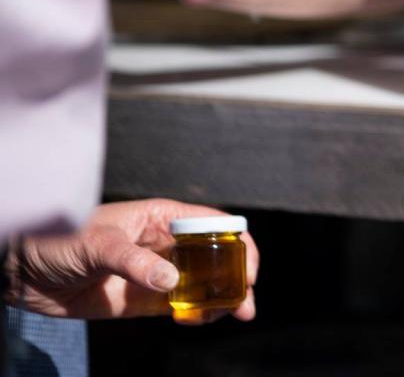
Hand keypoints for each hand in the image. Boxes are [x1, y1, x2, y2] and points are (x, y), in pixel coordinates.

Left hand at [3, 199, 258, 324]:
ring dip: (223, 298)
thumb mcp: (97, 245)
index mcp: (161, 218)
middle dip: (237, 275)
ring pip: (203, 284)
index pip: (213, 225)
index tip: (247, 266)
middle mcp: (165, 244)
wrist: (22, 273)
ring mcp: (155, 273)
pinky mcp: (143, 300)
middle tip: (246, 299)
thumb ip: (134, 262)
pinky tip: (201, 320)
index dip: (237, 242)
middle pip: (216, 256)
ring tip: (236, 314)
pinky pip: (180, 307)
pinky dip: (197, 314)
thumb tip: (173, 282)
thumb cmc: (57, 241)